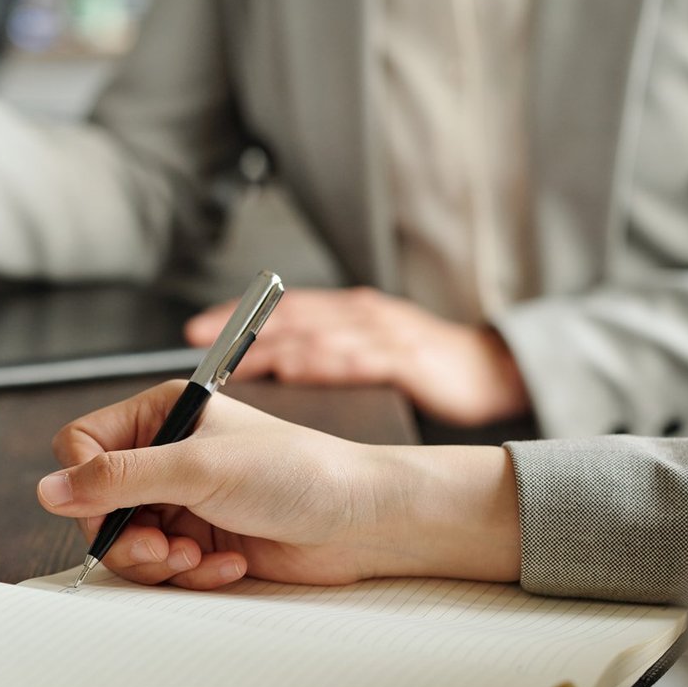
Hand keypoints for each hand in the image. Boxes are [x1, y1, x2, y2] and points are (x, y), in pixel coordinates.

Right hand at [37, 382, 521, 588]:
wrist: (363, 521)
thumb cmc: (299, 473)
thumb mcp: (200, 468)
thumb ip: (119, 479)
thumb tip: (49, 489)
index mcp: (162, 414)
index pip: (81, 445)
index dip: (84, 482)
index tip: (108, 509)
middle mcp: (167, 455)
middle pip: (97, 505)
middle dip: (127, 535)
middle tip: (162, 546)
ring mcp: (183, 501)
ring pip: (126, 543)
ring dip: (158, 560)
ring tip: (196, 558)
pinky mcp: (201, 541)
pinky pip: (162, 568)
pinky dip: (190, 574)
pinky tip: (228, 564)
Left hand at [185, 288, 531, 426]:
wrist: (492, 371)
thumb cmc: (423, 368)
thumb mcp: (364, 355)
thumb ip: (320, 358)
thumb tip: (266, 376)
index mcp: (345, 314)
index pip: (280, 310)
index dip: (235, 317)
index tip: (195, 331)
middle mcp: (358, 317)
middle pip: (289, 317)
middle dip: (239, 326)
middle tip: (198, 337)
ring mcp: (381, 336)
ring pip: (316, 334)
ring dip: (273, 345)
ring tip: (235, 357)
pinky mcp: (406, 361)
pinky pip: (358, 359)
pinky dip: (324, 363)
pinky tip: (297, 370)